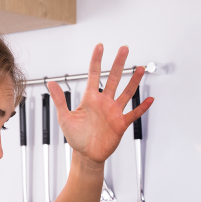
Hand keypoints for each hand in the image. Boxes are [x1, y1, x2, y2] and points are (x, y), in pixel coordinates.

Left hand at [46, 44, 153, 166]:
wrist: (86, 155)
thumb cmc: (75, 137)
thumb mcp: (64, 118)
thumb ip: (59, 100)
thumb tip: (50, 84)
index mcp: (90, 98)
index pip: (94, 74)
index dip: (97, 60)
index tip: (100, 46)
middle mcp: (104, 102)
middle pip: (114, 78)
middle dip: (118, 63)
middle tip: (124, 48)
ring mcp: (114, 112)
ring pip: (126, 93)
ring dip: (134, 81)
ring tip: (140, 69)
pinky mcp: (121, 124)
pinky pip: (134, 113)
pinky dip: (142, 107)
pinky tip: (149, 100)